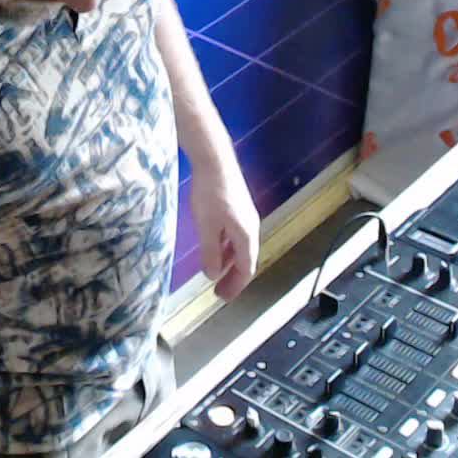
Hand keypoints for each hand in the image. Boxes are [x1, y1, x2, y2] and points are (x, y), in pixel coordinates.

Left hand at [191, 162, 259, 300]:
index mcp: (246, 235)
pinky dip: (226, 248)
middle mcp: (251, 227)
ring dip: (228, 262)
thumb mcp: (206, 226)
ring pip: (240, 247)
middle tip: (218, 291)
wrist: (215, 160)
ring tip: (213, 272)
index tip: (222, 297)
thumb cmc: (210, 193)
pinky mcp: (238, 207)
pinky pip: (235, 236)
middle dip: (232, 277)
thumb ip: (210, 252)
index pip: (246, 269)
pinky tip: (214, 248)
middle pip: (245, 260)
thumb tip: (212, 275)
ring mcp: (246, 217)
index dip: (235, 286)